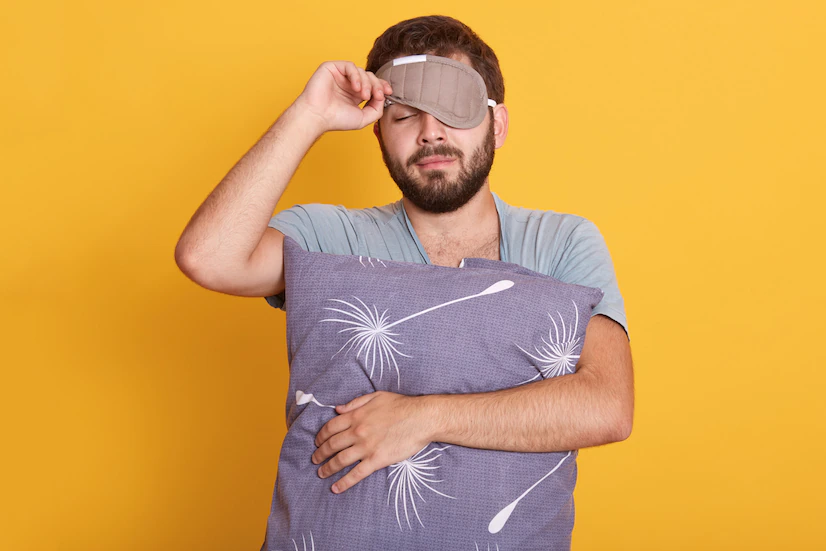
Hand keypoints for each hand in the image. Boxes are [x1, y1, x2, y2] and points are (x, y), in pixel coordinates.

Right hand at [293, 61, 391, 132]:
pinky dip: (356, 76)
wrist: (318, 116)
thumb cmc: (336, 119)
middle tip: (377, 96)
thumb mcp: (363, 118)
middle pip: (370, 77)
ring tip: (364, 96)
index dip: (382, 86)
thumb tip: (383, 98)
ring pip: (361, 71)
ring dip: (367, 83)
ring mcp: (340, 75)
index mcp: (355, 94)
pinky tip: (356, 88)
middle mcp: (348, 83)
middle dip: (377, 85)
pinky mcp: (332, 68)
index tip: (389, 92)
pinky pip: (350, 66)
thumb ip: (377, 109)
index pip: (372, 85)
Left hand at [312, 391, 432, 493]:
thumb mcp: (376, 396)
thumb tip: (338, 409)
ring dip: (327, 468)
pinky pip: (356, 474)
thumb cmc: (401, 405)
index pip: (330, 427)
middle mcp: (357, 432)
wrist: (421, 418)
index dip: (320, 436)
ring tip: (321, 473)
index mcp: (356, 416)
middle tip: (315, 459)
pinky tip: (335, 488)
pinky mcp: (377, 460)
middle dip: (320, 453)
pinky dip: (344, 483)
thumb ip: (355, 403)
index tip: (317, 442)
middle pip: (332, 445)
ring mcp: (366, 447)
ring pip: (340, 460)